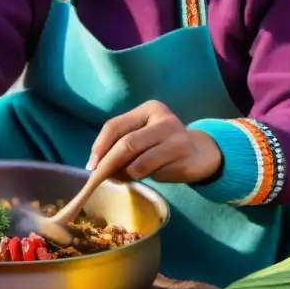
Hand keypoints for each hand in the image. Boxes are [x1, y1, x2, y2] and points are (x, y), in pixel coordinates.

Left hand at [86, 100, 220, 184]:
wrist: (199, 154)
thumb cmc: (162, 146)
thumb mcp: (142, 137)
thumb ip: (121, 145)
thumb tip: (96, 165)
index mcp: (149, 109)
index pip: (115, 126)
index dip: (100, 146)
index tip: (90, 165)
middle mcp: (163, 119)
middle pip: (126, 144)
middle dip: (108, 164)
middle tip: (97, 179)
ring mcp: (176, 137)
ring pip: (138, 162)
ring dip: (126, 174)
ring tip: (123, 177)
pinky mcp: (183, 157)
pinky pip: (153, 172)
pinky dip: (142, 178)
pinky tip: (145, 177)